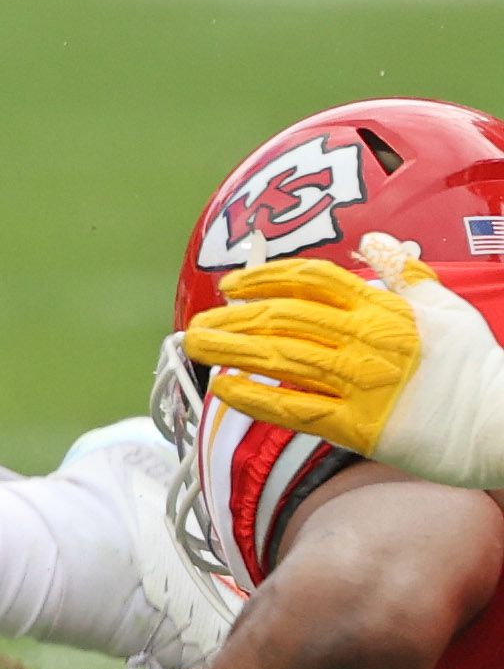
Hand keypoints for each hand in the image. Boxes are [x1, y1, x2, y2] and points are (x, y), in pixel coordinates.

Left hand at [185, 234, 503, 488]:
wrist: (501, 422)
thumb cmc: (474, 366)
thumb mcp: (445, 306)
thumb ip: (403, 274)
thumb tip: (375, 242)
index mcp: (383, 309)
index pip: (311, 281)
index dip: (265, 278)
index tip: (233, 285)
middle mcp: (366, 340)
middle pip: (284, 318)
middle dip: (234, 317)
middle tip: (200, 322)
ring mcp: (360, 383)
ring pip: (280, 358)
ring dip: (232, 350)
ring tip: (196, 346)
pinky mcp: (358, 426)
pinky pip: (294, 408)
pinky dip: (255, 397)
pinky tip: (225, 388)